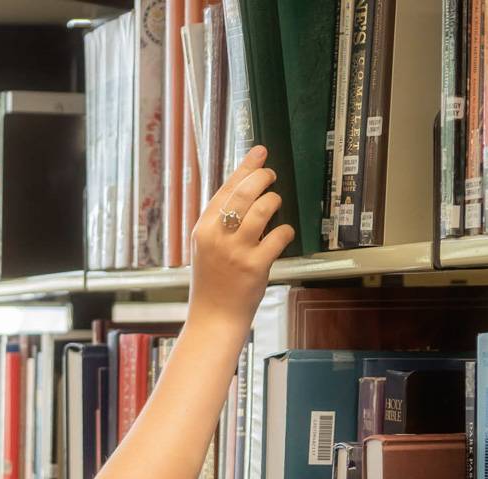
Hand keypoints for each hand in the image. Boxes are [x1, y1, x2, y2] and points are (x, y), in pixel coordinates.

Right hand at [185, 145, 294, 342]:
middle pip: (244, 193)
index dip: (245, 167)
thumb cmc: (212, 284)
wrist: (213, 318)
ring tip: (276, 203)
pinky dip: (284, 231)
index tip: (260, 151)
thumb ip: (220, 224)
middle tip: (272, 175)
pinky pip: (278, 236)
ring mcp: (236, 251)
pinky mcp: (255, 266)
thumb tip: (244, 195)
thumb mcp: (205, 250)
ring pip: (262, 209)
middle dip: (262, 177)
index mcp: (203, 229)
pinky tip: (283, 234)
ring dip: (274, 201)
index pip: (225, 189)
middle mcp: (217, 237)